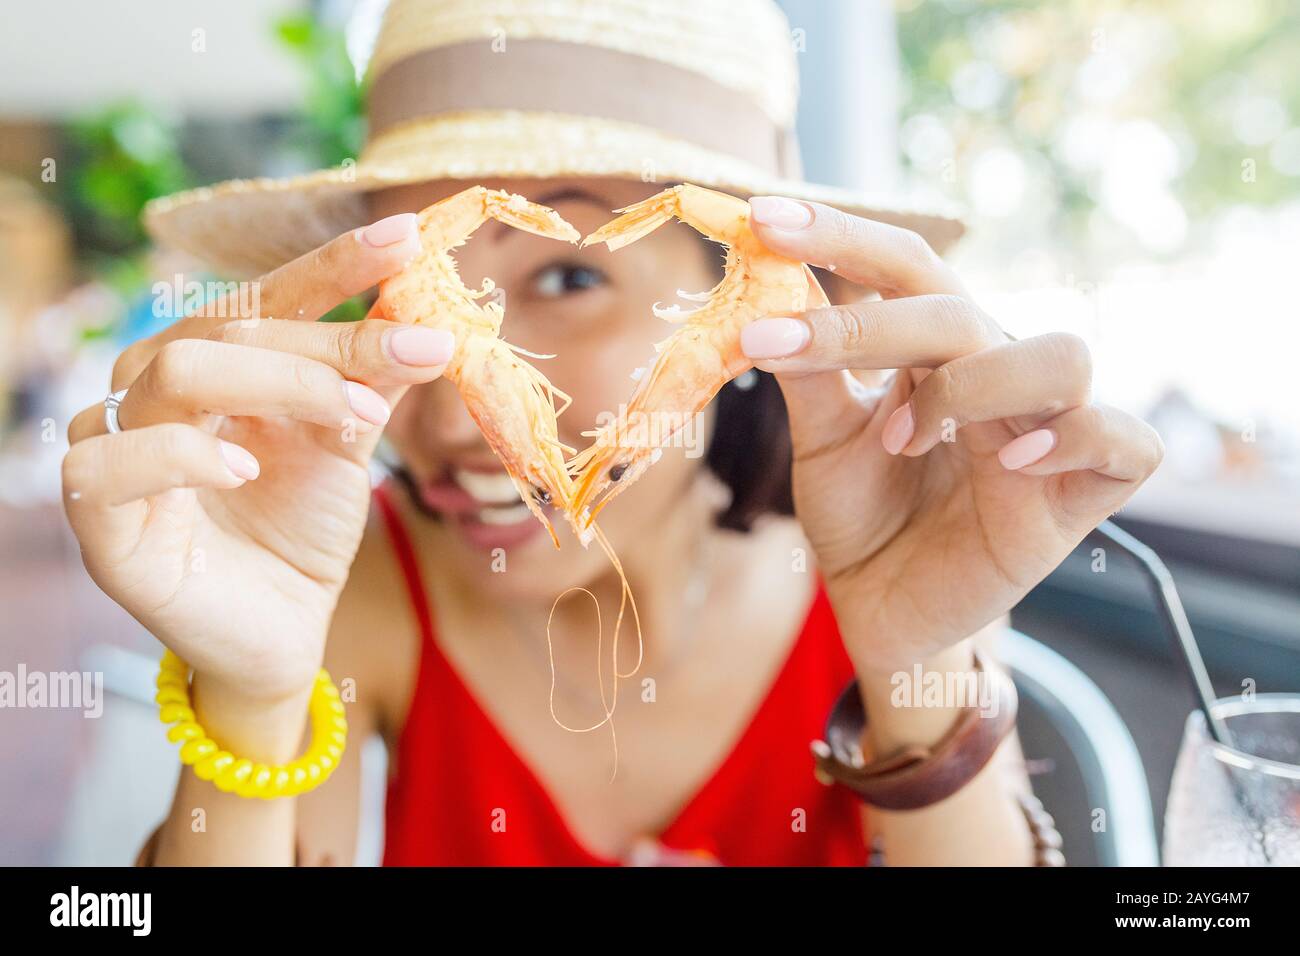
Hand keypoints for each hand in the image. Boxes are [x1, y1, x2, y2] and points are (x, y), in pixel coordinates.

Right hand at [62, 215, 451, 703]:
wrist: (280, 632)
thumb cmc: (303, 531)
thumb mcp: (347, 449)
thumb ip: (370, 386)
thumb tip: (428, 321)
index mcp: (214, 365)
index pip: (266, 297)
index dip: (333, 265)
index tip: (407, 236)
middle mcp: (155, 389)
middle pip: (228, 328)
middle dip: (330, 339)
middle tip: (417, 350)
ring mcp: (117, 445)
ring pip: (176, 372)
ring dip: (282, 385)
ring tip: (357, 420)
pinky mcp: (97, 516)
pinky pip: (111, 459)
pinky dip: (184, 455)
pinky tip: (244, 470)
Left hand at [743, 197, 1163, 672]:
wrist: (883, 610)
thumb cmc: (861, 515)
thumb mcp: (822, 441)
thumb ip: (809, 374)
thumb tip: (770, 294)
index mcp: (938, 350)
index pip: (907, 267)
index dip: (843, 236)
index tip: (765, 220)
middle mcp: (998, 374)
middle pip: (963, 310)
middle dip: (868, 322)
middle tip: (778, 345)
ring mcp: (1047, 432)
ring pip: (1059, 357)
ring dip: (969, 386)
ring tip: (902, 440)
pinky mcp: (1082, 496)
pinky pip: (1122, 442)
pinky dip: (1073, 438)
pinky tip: (1008, 463)